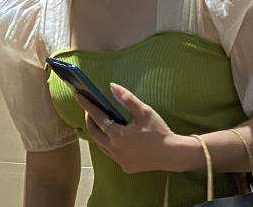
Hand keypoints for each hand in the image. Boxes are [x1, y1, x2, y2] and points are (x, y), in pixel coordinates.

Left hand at [76, 83, 194, 173]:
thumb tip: (112, 87)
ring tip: (98, 122)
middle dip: (90, 120)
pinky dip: (107, 144)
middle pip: (95, 133)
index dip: (88, 106)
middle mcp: (114, 149)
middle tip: (89, 109)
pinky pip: (110, 154)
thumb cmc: (159, 132)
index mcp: (117, 136)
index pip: (98, 117)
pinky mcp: (125, 166)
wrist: (172, 154)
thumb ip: (127, 100)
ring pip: (100, 145)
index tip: (79, 96)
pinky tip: (113, 138)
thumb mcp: (145, 112)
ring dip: (97, 133)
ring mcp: (119, 160)